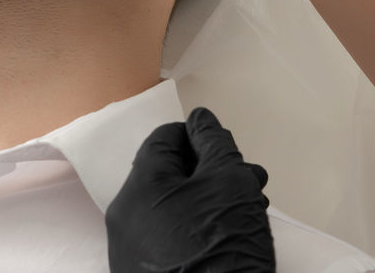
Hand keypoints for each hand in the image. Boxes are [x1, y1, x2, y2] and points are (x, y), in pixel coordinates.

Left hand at [106, 107, 274, 272]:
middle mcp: (126, 220)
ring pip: (172, 208)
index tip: (225, 146)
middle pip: (169, 175)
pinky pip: (169, 239)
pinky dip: (197, 229)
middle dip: (212, 171)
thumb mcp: (229, 182)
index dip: (198, 136)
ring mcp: (133, 254)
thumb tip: (201, 120)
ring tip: (249, 208)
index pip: (163, 139)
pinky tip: (229, 237)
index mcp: (139, 189)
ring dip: (211, 200)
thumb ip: (214, 143)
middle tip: (248, 180)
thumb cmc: (223, 252)